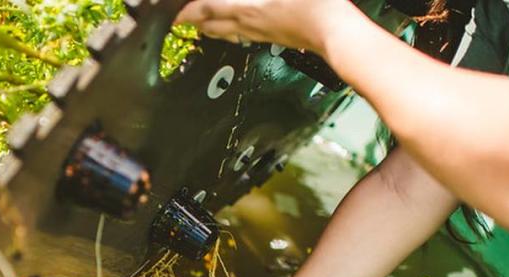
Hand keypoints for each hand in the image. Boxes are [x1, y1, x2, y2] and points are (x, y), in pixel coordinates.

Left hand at [174, 0, 352, 52]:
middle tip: (179, 18)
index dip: (186, 11)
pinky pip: (239, 37)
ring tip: (199, 24)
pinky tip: (231, 30)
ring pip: (223, 35)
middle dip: (192, 22)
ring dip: (208, 29)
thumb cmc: (317, 5)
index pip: (206, 9)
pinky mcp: (270, 39)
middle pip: (209, 26)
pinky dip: (227, 33)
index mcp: (247, 8)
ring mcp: (259, 35)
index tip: (174, 12)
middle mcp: (248, 25)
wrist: (334, 32)